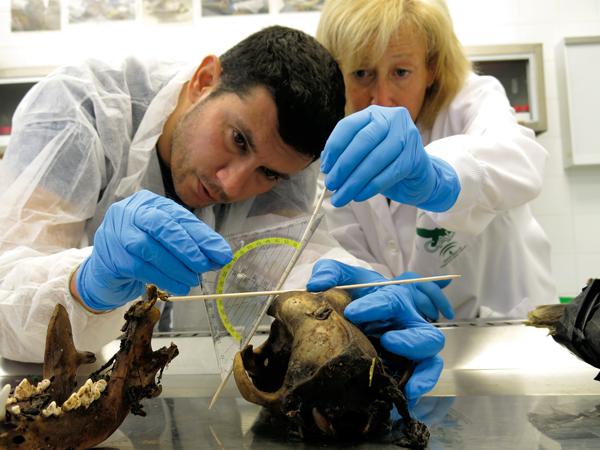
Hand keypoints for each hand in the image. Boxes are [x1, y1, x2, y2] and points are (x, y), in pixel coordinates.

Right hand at [76, 190, 231, 310]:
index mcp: (148, 202)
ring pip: (151, 248)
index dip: (203, 236)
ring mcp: (117, 233)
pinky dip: (164, 278)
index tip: (222, 253)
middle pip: (163, 226)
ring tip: (193, 280)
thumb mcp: (166, 240)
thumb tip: (219, 255)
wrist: (106, 269)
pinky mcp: (111, 256)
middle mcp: (130, 212)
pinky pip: (141, 268)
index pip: (179, 216)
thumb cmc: (141, 251)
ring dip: (177, 267)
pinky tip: (178, 286)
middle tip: (206, 265)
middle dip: (189, 247)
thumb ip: (191, 243)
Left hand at [306, 259, 449, 405]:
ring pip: (430, 357)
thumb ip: (329, 272)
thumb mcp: (343, 278)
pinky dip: (420, 386)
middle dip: (409, 341)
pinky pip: (424, 376)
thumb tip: (315, 285)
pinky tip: (408, 397)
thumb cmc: (355, 294)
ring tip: (408, 385)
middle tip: (386, 341)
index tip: (353, 312)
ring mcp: (412, 346)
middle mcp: (408, 323)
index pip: (389, 299)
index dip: (373, 306)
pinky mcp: (410, 365)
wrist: (356, 311)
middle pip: (423, 332)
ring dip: (422, 372)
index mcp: (393, 298)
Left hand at [321, 105, 459, 210]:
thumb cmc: (385, 164)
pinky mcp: (415, 157)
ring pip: (375, 160)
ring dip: (355, 181)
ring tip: (342, 195)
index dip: (334, 147)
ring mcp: (407, 136)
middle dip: (344, 166)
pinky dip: (370, 187)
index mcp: (375, 114)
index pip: (348, 126)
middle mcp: (393, 119)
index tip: (325, 168)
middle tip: (332, 184)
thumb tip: (326, 163)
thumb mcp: (364, 154)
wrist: (418, 177)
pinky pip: (388, 174)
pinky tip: (359, 196)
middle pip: (362, 141)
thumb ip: (345, 153)